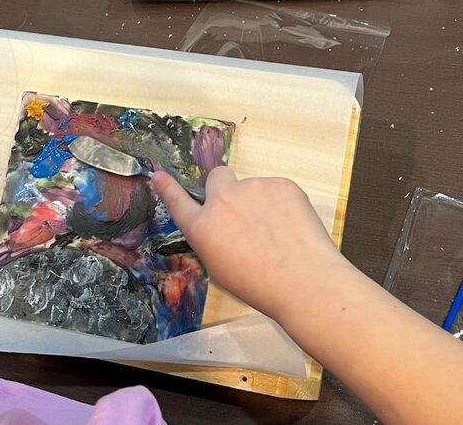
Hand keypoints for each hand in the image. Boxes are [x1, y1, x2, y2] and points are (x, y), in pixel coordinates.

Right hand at [151, 167, 344, 319]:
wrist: (304, 281)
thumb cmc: (261, 287)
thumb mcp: (221, 270)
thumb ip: (213, 240)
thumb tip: (221, 227)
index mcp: (202, 229)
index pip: (178, 202)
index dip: (168, 188)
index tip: (159, 176)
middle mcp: (221, 202)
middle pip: (217, 177)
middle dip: (225, 188)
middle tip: (243, 212)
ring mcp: (252, 188)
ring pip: (252, 187)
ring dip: (259, 202)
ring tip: (277, 233)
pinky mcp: (280, 184)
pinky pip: (276, 189)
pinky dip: (282, 204)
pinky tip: (292, 227)